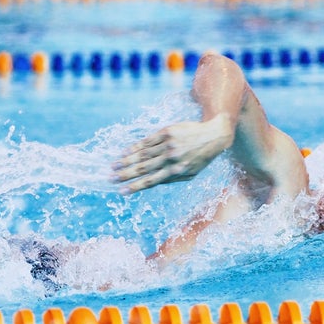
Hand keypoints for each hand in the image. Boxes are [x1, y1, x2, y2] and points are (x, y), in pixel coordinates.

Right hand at [112, 114, 232, 192]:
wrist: (213, 135)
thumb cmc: (201, 158)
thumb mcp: (190, 174)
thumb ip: (171, 179)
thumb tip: (152, 183)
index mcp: (175, 171)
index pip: (151, 181)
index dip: (135, 187)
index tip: (121, 191)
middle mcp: (170, 159)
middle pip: (143, 168)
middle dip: (125, 174)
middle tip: (111, 178)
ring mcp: (167, 144)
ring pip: (142, 155)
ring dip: (126, 161)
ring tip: (113, 166)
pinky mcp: (166, 132)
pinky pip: (147, 141)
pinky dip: (135, 147)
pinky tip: (124, 152)